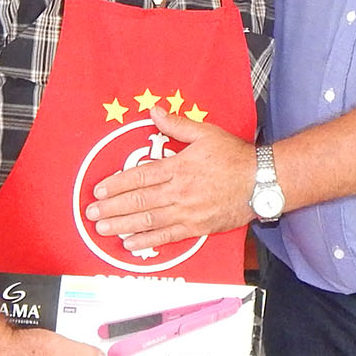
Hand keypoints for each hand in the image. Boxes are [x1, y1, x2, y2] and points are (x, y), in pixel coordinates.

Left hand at [84, 107, 255, 251]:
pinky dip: (147, 240)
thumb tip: (155, 112)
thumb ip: (176, 125)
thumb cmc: (235, 157)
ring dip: (123, 224)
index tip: (100, 189)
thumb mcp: (205, 133)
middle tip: (92, 212)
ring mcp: (188, 211)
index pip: (140, 176)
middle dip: (113, 207)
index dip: (118, 183)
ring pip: (149, 220)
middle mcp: (180, 191)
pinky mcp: (197, 227)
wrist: (263, 181)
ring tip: (103, 229)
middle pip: (140, 200)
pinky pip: (167, 236)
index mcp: (179, 167)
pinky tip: (130, 244)